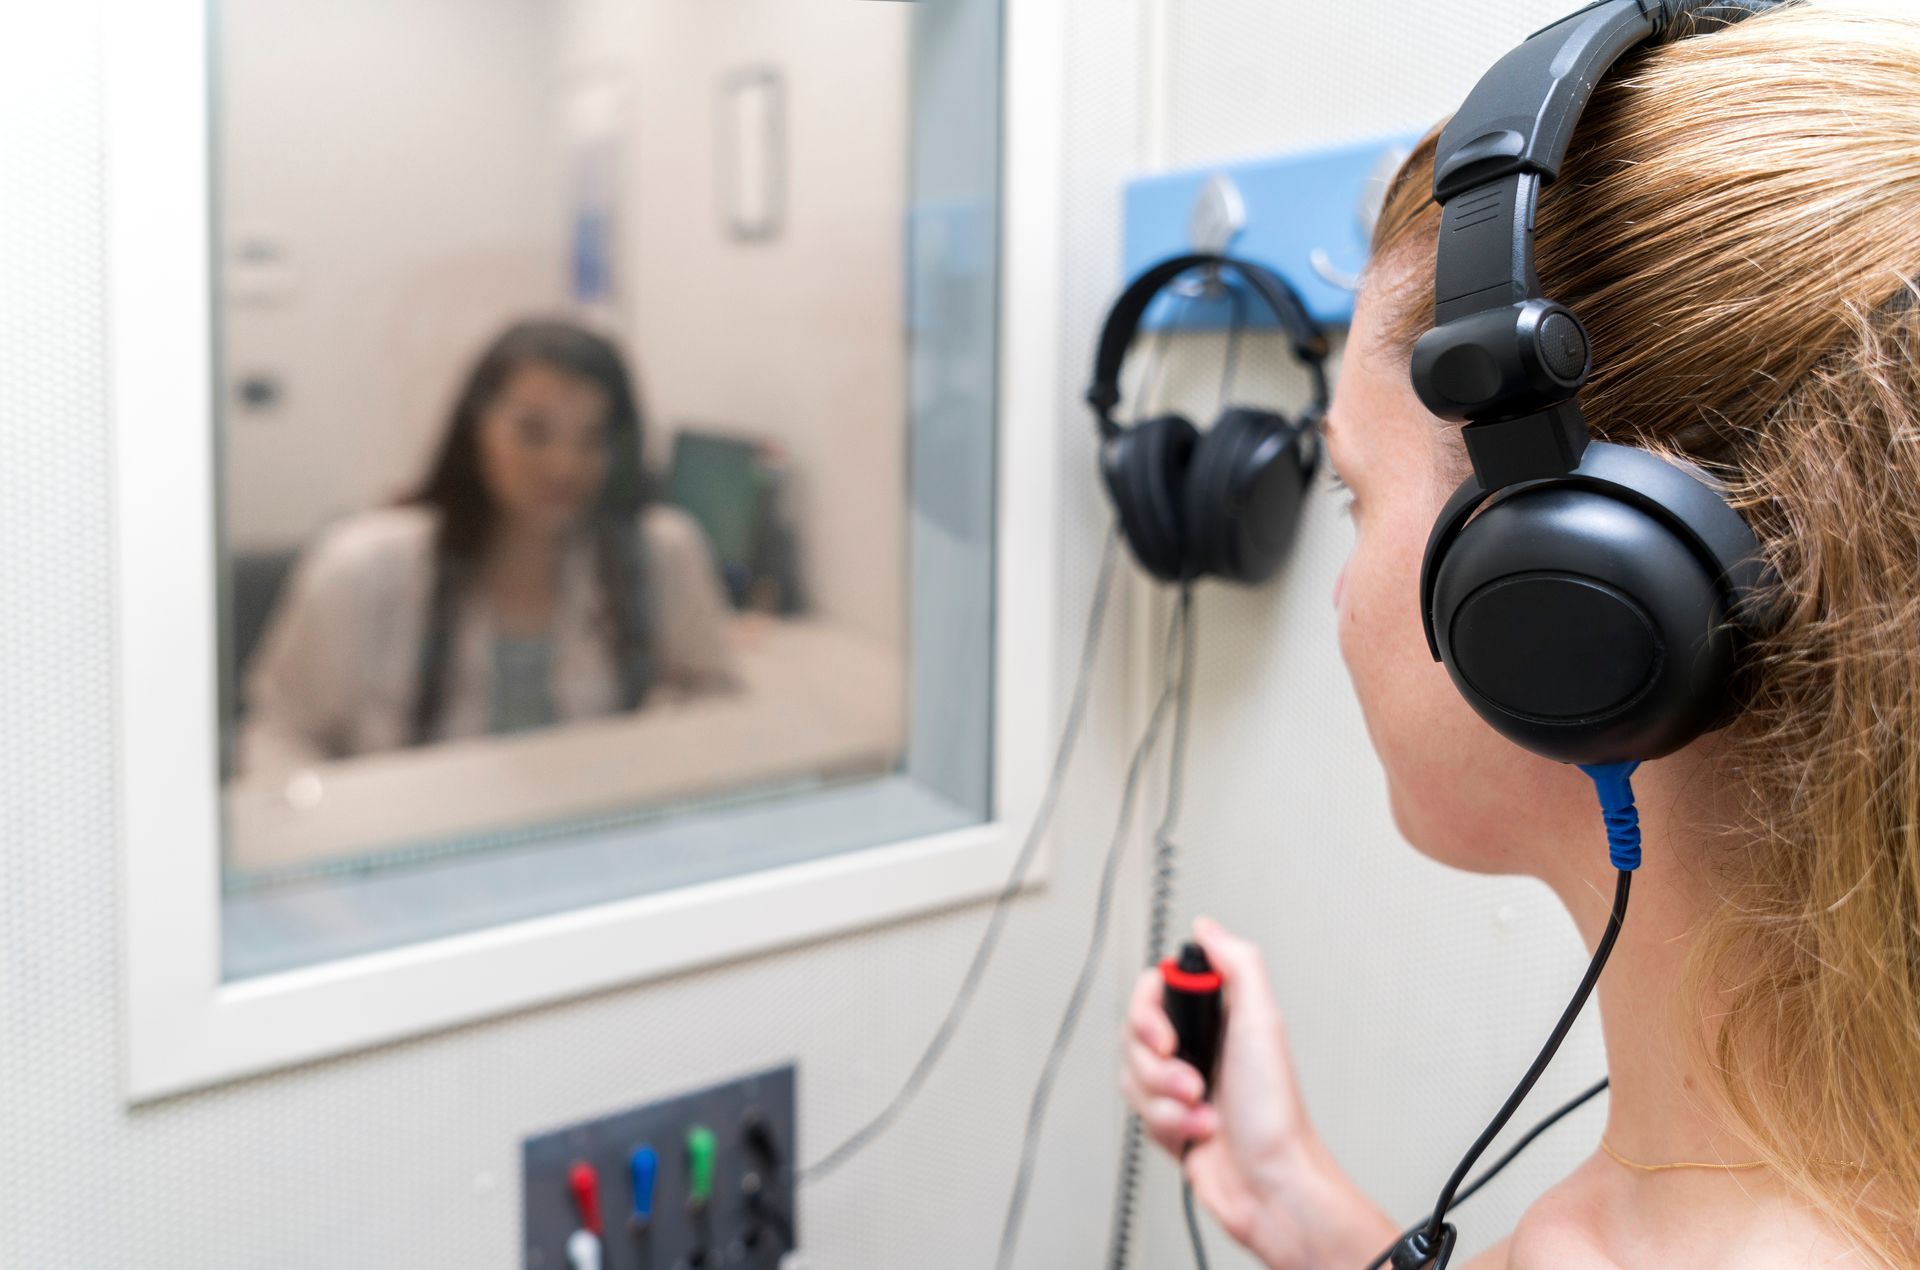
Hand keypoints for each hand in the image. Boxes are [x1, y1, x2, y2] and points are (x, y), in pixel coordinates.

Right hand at [1120, 918, 1396, 1268]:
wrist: (1270, 1185)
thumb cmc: (1274, 1114)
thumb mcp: (1262, 1023)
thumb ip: (1238, 964)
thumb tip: (1208, 927)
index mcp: (1218, 1018)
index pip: (1156, 991)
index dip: (1149, 1012)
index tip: (1167, 1035)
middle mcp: (1197, 1047)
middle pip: (1135, 1035)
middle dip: (1159, 1066)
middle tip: (1192, 1079)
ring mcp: (1180, 1085)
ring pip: (1132, 1076)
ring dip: (1166, 1101)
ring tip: (1202, 1112)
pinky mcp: (1169, 1121)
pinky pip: (1139, 1113)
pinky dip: (1168, 1125)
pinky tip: (1199, 1133)